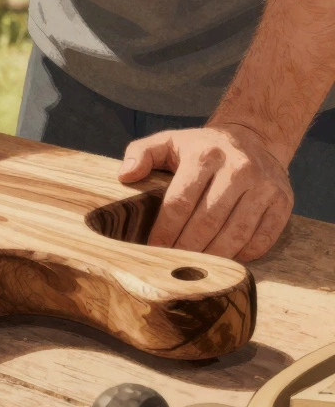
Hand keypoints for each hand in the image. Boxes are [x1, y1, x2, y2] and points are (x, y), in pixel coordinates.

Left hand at [117, 124, 293, 261]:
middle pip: (207, 222)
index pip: (180, 202)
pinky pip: (262, 238)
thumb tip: (124, 175)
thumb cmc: (201, 148)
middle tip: (172, 265)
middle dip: (186, 248)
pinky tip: (225, 259)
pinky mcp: (283, 201)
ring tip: (195, 268)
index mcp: (205, 154)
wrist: (253, 138)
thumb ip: (141, 153)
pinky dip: (243, 254)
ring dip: (213, 257)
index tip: (153, 249)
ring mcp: (264, 185)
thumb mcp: (169, 141)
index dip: (165, 230)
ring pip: (235, 234)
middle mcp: (238, 168)